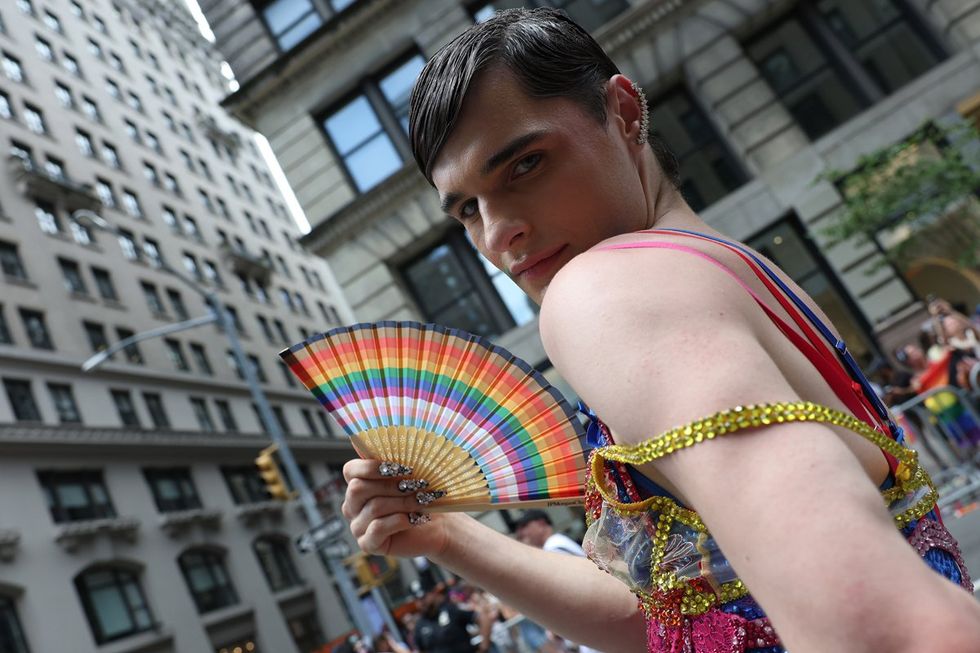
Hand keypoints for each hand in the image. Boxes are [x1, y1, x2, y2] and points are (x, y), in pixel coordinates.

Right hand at [341, 458, 459, 557]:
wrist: (437, 526)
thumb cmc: (421, 496)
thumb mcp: (410, 476)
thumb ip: (397, 463)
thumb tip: (392, 442)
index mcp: (357, 484)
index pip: (350, 470)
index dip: (372, 467)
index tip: (401, 467)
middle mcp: (352, 505)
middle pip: (358, 488)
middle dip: (392, 485)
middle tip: (418, 484)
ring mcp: (357, 526)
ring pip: (374, 508)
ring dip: (403, 502)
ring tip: (423, 500)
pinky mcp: (367, 544)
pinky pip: (378, 528)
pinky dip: (400, 521)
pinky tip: (416, 518)